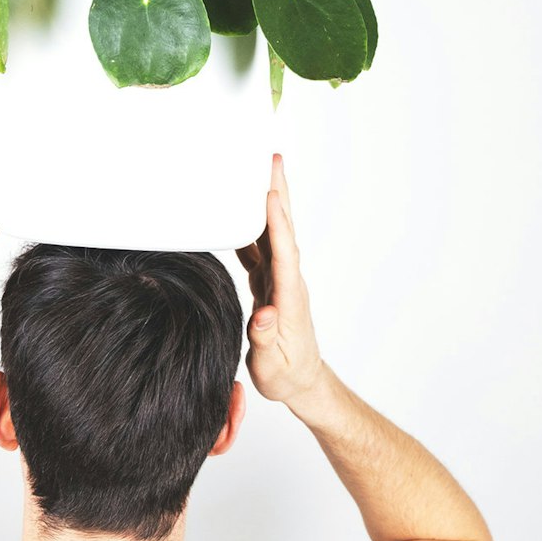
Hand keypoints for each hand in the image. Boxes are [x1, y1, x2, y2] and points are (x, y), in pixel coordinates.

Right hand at [235, 154, 325, 407]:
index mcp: (288, 297)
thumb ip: (265, 338)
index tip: (269, 194)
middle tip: (272, 160)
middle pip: (282, 229)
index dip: (276, 223)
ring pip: (272, 233)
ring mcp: (279, 280)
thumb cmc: (286, 374)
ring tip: (258, 171)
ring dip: (266, 201)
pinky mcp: (270, 283)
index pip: (283, 253)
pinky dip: (253, 225)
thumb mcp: (272, 364)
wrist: (301, 381)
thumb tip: (262, 315)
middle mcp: (286, 281)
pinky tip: (240, 211)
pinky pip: (261, 247)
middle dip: (277, 193)